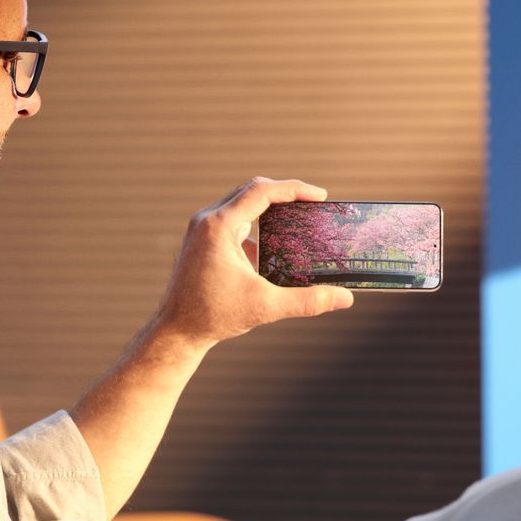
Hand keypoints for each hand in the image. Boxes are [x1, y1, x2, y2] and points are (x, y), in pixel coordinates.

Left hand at [151, 179, 354, 351]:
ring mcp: (202, 230)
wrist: (176, 332)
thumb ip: (307, 301)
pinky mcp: (203, 242)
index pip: (262, 191)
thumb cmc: (213, 316)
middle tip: (313, 204)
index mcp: (218, 226)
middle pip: (252, 191)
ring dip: (270, 209)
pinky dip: (256, 226)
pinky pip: (234, 222)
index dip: (294, 189)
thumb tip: (344, 299)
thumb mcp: (265, 307)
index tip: (319, 195)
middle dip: (285, 194)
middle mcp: (207, 221)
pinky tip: (272, 248)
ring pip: (242, 205)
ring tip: (297, 219)